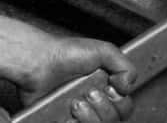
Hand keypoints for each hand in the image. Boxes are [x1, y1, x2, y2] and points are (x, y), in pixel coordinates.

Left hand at [17, 37, 135, 121]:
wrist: (36, 61)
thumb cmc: (63, 53)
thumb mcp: (102, 50)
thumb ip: (124, 65)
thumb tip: (129, 85)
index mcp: (104, 88)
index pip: (124, 107)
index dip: (120, 101)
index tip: (110, 88)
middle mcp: (93, 103)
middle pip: (114, 120)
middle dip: (104, 108)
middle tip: (89, 93)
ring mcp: (78, 115)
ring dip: (90, 116)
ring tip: (76, 102)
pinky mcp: (63, 121)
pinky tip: (68, 110)